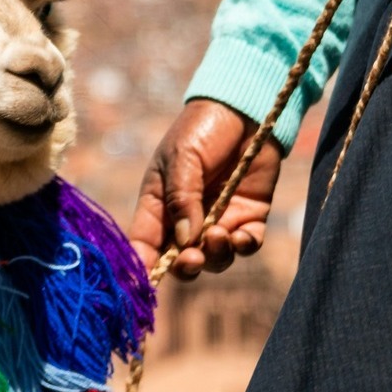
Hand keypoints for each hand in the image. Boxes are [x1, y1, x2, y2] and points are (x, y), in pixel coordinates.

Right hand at [130, 99, 281, 281]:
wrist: (244, 107)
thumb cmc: (203, 126)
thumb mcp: (183, 156)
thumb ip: (182, 198)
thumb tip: (186, 242)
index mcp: (160, 204)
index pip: (145, 244)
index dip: (143, 268)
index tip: (145, 284)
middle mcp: (187, 219)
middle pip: (181, 261)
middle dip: (186, 267)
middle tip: (193, 257)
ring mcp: (219, 220)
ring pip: (215, 259)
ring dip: (216, 256)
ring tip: (220, 234)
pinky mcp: (249, 216)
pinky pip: (246, 245)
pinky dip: (244, 247)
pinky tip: (243, 236)